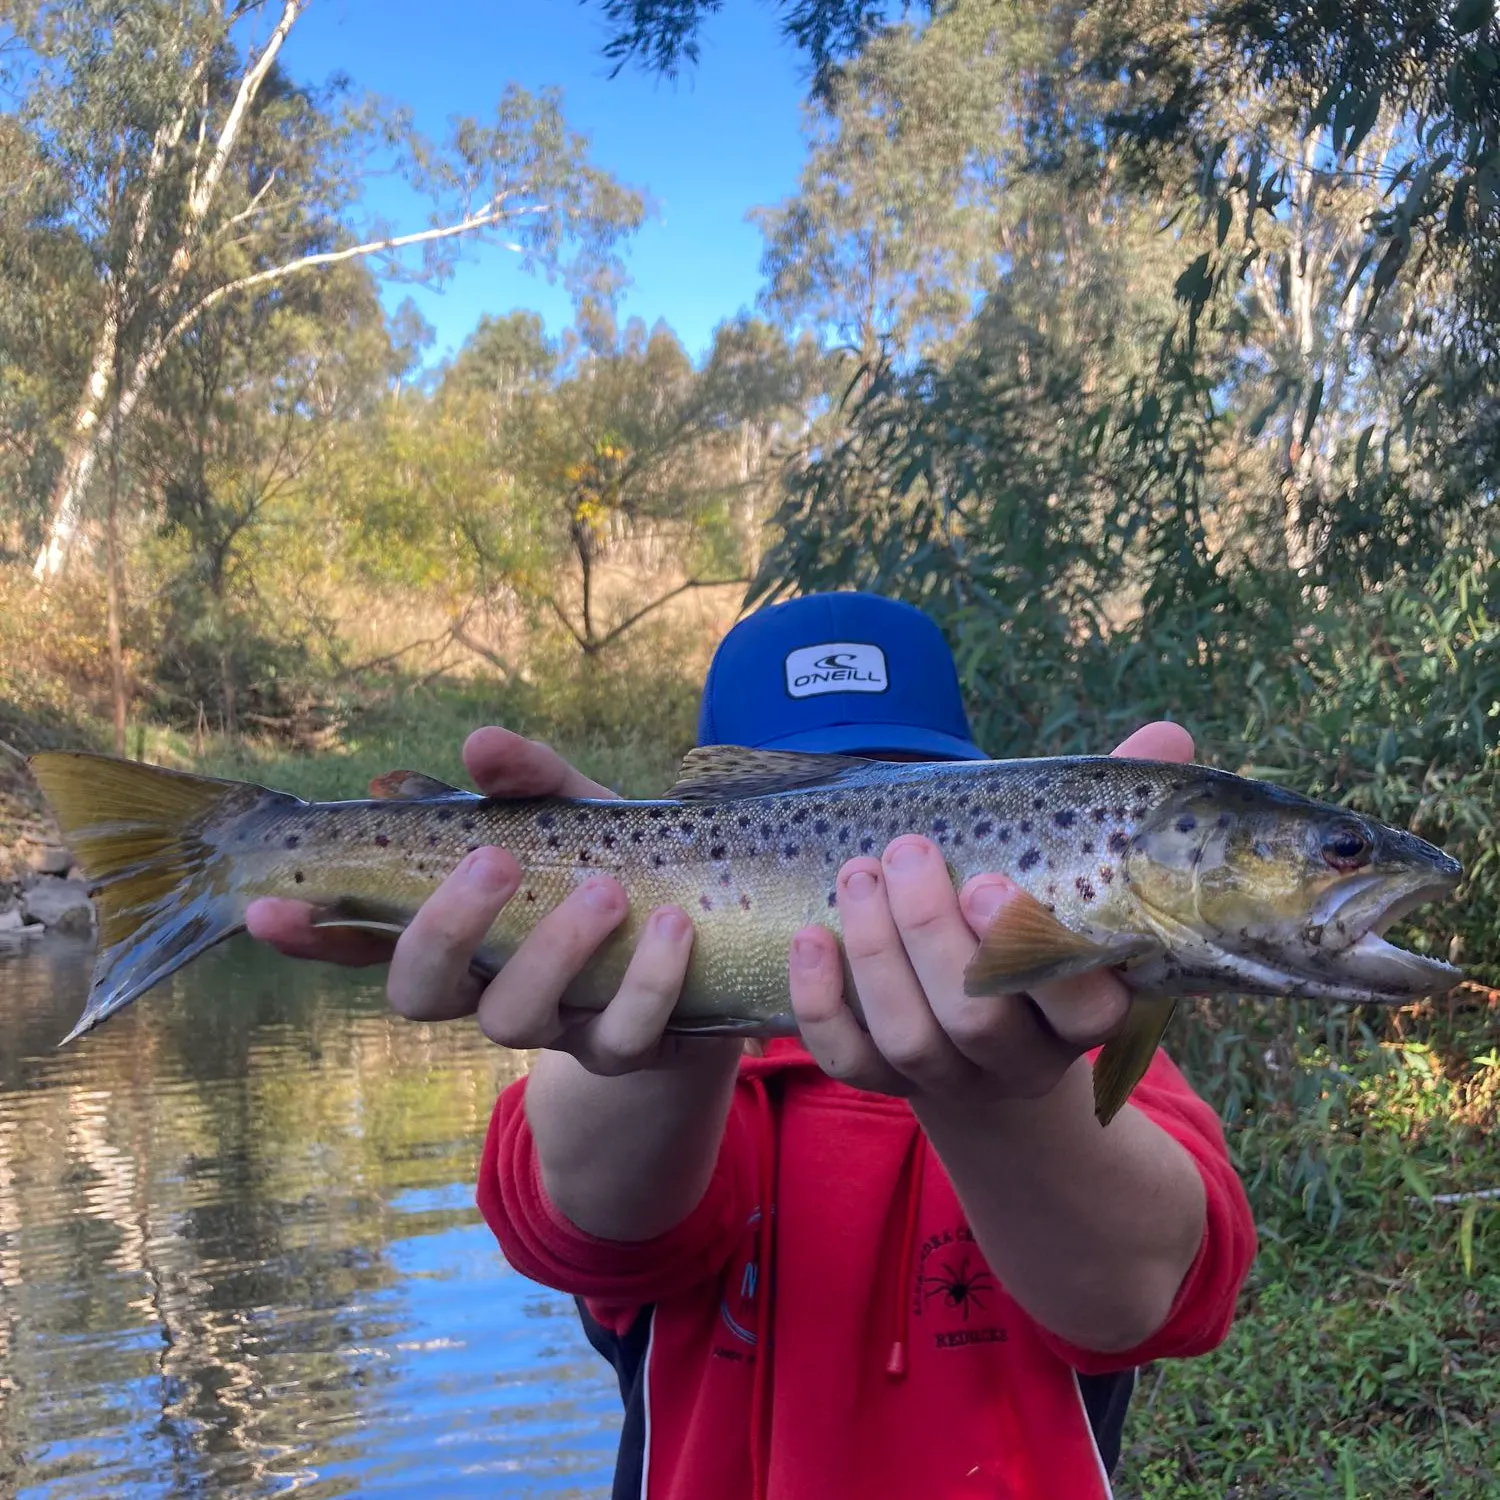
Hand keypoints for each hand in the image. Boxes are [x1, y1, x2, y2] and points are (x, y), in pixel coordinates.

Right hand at [246, 726, 712, 1074]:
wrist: (714, 946)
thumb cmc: (618, 865)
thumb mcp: (574, 812)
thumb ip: (529, 779)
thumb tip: (478, 745)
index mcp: (461, 929)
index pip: (364, 939)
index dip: (312, 932)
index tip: (269, 907)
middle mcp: (486, 985)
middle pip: (419, 993)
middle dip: (444, 929)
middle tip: (493, 860)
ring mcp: (551, 1027)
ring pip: (513, 1020)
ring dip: (555, 950)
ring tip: (608, 891)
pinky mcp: (622, 1049)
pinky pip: (623, 1034)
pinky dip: (648, 980)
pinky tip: (673, 927)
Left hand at [786, 721, 1195, 1104]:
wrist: (991, 1021)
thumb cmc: (1038, 924)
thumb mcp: (1080, 875)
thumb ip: (1116, 815)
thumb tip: (1167, 735)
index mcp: (1085, 1012)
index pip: (1080, 1009)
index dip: (1030, 950)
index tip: (989, 881)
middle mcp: (1020, 1060)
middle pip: (977, 1020)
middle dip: (932, 934)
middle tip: (908, 853)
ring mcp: (950, 1078)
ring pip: (910, 1040)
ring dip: (877, 954)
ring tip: (858, 873)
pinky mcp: (888, 1085)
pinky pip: (848, 1062)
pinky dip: (822, 1003)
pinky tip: (811, 937)